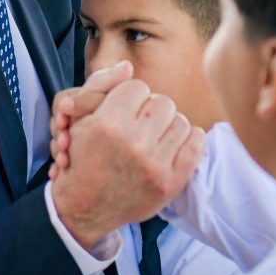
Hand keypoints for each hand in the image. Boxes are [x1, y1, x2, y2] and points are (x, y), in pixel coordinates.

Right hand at [51, 79, 205, 249]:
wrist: (83, 209)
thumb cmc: (82, 158)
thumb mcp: (79, 119)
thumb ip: (101, 86)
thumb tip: (128, 66)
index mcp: (108, 124)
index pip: (138, 88)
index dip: (132, 97)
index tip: (125, 111)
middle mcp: (133, 143)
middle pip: (163, 102)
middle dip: (152, 110)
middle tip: (141, 125)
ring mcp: (154, 164)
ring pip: (181, 121)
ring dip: (169, 127)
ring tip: (155, 138)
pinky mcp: (171, 182)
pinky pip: (196, 143)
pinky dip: (188, 141)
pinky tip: (172, 147)